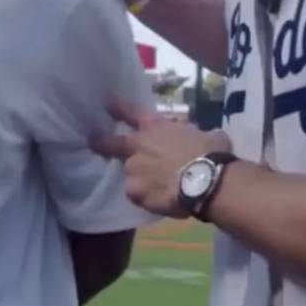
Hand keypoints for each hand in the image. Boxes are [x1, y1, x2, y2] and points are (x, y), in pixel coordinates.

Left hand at [93, 100, 231, 217]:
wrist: (207, 181)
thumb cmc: (212, 153)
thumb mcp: (206, 135)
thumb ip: (193, 136)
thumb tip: (202, 140)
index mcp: (155, 128)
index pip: (130, 112)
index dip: (117, 107)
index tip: (105, 103)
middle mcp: (138, 146)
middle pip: (112, 144)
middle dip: (101, 143)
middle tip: (94, 143)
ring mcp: (133, 170)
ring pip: (131, 175)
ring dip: (140, 180)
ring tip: (158, 189)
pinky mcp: (134, 192)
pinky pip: (139, 196)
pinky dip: (147, 199)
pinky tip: (161, 201)